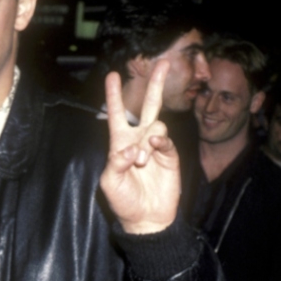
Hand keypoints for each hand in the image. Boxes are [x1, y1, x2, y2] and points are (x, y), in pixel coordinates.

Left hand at [100, 60, 180, 233]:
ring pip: (156, 124)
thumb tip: (133, 148)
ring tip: (142, 162)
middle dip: (154, 85)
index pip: (117, 115)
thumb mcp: (110, 182)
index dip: (114, 96)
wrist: (146, 218)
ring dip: (148, 140)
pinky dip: (160, 142)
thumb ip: (116, 162)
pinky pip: (167, 140)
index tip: (112, 76)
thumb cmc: (123, 201)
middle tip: (162, 63)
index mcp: (119, 144)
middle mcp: (138, 140)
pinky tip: (155, 149)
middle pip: (147, 106)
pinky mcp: (170, 155)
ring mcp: (156, 147)